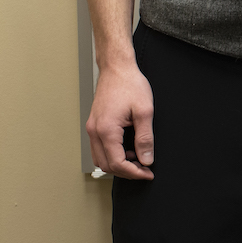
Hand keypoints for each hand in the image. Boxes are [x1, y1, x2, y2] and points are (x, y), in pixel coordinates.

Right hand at [85, 59, 154, 179]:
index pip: (117, 163)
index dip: (134, 172)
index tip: (148, 174)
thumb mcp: (144, 111)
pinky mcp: (94, 125)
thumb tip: (147, 159)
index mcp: (106, 130)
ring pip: (100, 158)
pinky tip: (128, 149)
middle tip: (145, 170)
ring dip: (118, 164)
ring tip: (138, 160)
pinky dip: (112, 154)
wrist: (117, 68)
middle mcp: (94, 132)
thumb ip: (145, 138)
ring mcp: (92, 128)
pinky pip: (99, 148)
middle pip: (106, 165)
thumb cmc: (130, 85)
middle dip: (126, 171)